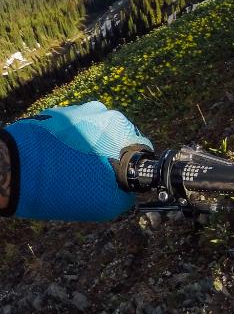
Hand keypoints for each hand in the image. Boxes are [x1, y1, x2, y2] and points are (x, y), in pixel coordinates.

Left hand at [2, 101, 152, 220]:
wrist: (7, 170)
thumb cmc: (61, 186)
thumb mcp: (103, 204)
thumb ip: (125, 198)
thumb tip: (127, 195)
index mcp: (120, 127)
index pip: (140, 148)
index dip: (131, 169)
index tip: (118, 182)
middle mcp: (101, 111)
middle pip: (117, 138)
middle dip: (109, 157)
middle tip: (93, 179)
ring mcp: (74, 110)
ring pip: (93, 133)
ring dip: (89, 150)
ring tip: (71, 171)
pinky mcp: (51, 115)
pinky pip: (71, 131)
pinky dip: (68, 146)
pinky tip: (55, 163)